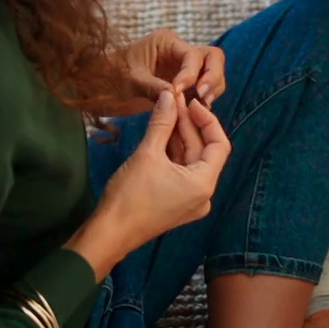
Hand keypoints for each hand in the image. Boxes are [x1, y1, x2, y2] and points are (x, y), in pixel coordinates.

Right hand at [68, 91, 227, 279]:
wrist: (109, 233)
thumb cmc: (130, 195)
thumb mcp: (147, 154)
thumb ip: (162, 123)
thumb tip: (169, 94)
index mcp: (204, 184)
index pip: (219, 144)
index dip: (207, 119)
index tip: (190, 102)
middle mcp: (204, 194)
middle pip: (203, 151)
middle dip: (188, 125)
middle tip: (173, 101)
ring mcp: (190, 201)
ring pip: (191, 160)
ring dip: (179, 137)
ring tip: (166, 111)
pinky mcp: (176, 203)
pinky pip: (181, 172)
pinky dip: (173, 153)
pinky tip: (162, 133)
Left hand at [118, 30, 226, 109]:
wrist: (102, 86)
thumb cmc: (112, 75)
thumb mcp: (129, 80)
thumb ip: (152, 86)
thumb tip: (174, 95)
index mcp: (167, 43)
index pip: (192, 55)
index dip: (191, 74)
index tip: (178, 92)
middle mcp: (180, 53)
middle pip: (212, 58)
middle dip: (212, 77)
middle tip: (203, 97)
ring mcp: (184, 69)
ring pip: (212, 74)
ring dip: (211, 90)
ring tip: (199, 108)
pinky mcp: (184, 86)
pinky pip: (203, 90)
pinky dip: (204, 101)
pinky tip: (195, 114)